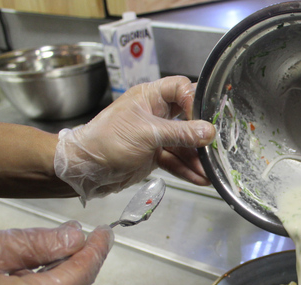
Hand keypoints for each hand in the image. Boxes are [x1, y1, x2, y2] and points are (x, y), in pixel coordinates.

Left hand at [54, 75, 215, 202]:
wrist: (85, 168)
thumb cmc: (107, 140)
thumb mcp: (147, 133)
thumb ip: (180, 133)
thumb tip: (209, 132)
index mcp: (149, 97)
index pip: (180, 88)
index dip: (194, 101)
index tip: (202, 120)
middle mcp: (154, 113)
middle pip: (187, 119)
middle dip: (202, 135)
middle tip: (215, 148)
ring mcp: (155, 135)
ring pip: (184, 144)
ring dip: (197, 158)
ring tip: (210, 171)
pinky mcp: (154, 154)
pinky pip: (176, 160)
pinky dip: (187, 170)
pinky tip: (200, 179)